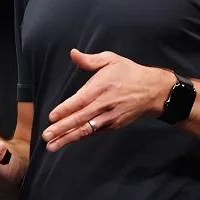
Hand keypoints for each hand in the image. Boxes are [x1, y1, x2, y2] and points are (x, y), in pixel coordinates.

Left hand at [41, 49, 173, 151]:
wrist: (153, 91)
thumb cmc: (130, 73)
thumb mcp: (111, 60)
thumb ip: (90, 60)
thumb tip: (73, 53)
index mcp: (101, 87)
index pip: (80, 100)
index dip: (65, 110)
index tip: (51, 117)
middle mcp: (104, 104)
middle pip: (80, 118)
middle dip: (62, 129)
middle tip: (46, 137)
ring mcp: (109, 117)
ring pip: (86, 129)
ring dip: (68, 138)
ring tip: (52, 145)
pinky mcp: (113, 125)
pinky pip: (94, 132)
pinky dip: (81, 137)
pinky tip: (68, 141)